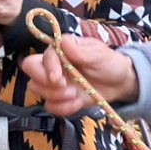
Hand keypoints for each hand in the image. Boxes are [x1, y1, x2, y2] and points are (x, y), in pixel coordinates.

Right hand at [20, 35, 139, 116]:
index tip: (59, 79)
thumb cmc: (109, 63)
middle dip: (45, 82)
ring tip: (75, 96)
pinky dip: (62, 108)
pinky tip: (77, 104)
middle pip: (31, 69)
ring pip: (37, 89)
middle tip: (65, 88)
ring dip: (55, 96)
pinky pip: (49, 105)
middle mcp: (53, 64)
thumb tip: (63, 42)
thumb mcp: (100, 54)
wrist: (119, 83)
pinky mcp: (58, 98)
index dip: (48, 67)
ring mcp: (54, 82)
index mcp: (61, 49)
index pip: (44, 54)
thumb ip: (81, 50)